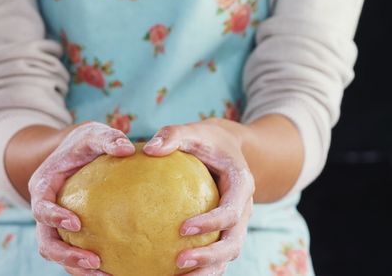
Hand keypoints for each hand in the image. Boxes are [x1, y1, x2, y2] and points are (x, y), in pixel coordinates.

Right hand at [28, 121, 134, 274]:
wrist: (78, 152)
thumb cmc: (86, 142)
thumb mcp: (94, 133)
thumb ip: (108, 138)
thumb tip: (128, 149)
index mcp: (43, 187)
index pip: (40, 207)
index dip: (53, 218)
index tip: (76, 223)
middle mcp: (45, 210)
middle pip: (46, 242)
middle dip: (66, 256)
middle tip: (94, 262)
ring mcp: (55, 225)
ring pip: (59, 255)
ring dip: (78, 269)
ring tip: (107, 275)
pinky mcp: (70, 234)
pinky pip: (76, 253)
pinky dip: (90, 267)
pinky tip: (116, 270)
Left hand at [143, 118, 254, 275]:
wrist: (229, 149)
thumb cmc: (208, 140)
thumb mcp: (194, 131)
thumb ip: (174, 135)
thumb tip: (148, 148)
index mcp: (241, 185)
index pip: (230, 212)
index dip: (211, 223)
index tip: (182, 229)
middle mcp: (243, 210)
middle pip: (233, 244)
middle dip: (210, 258)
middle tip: (179, 262)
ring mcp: (236, 224)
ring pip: (226, 256)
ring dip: (205, 271)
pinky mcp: (224, 232)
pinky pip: (214, 255)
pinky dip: (199, 268)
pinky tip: (170, 273)